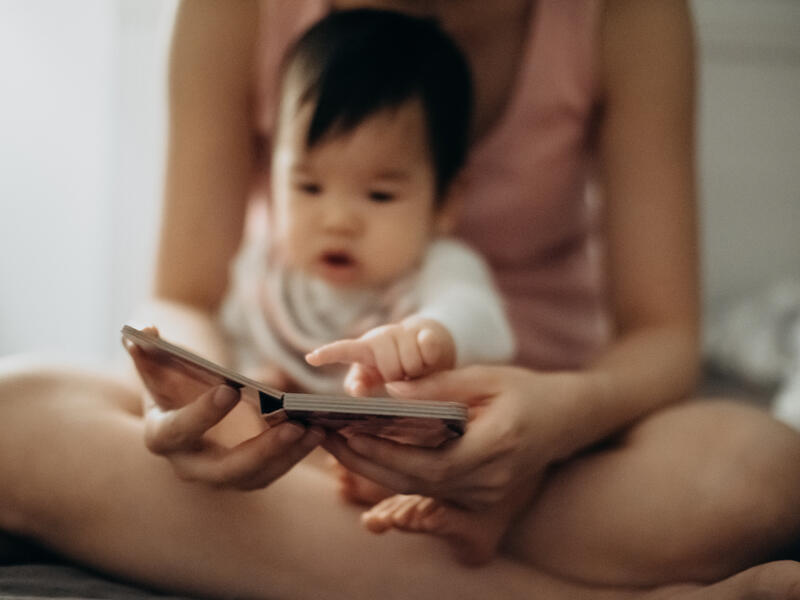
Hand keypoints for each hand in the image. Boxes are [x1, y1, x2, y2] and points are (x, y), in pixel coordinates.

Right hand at [125, 326, 323, 489]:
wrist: (185, 399)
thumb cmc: (172, 375)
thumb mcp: (157, 360)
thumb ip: (146, 347)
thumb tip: (145, 331)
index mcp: (161, 435)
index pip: (178, 431)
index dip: (201, 414)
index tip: (230, 390)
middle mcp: (188, 465)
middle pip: (224, 469)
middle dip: (260, 450)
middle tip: (293, 424)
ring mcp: (219, 475)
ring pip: (256, 476)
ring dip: (288, 455)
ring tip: (315, 427)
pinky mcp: (247, 474)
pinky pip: (274, 470)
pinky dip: (297, 454)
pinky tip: (320, 431)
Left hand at [306, 317, 455, 395]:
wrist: (429, 347)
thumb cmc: (396, 367)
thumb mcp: (376, 378)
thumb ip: (363, 384)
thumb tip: (355, 389)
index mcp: (365, 349)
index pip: (344, 351)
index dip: (328, 354)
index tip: (311, 358)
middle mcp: (382, 336)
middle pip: (390, 369)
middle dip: (398, 379)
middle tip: (402, 378)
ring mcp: (404, 332)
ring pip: (411, 363)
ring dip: (416, 373)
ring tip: (415, 370)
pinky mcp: (427, 333)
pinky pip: (428, 349)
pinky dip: (430, 358)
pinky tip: (429, 359)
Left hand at [322, 365, 577, 509]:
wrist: (567, 419)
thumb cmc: (526, 391)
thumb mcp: (485, 378)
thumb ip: (437, 387)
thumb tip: (386, 391)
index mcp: (496, 447)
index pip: (429, 462)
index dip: (384, 452)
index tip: (346, 432)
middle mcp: (490, 480)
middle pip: (415, 481)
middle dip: (366, 461)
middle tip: (326, 436)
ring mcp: (486, 494)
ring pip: (418, 488)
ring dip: (374, 467)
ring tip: (337, 441)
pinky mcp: (478, 496)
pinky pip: (429, 486)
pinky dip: (396, 470)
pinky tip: (368, 451)